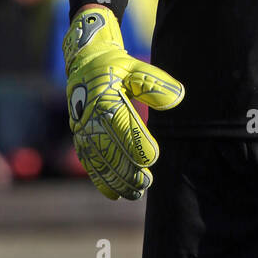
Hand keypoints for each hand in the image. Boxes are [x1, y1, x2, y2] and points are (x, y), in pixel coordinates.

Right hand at [62, 5, 183, 199]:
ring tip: (135, 192)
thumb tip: (178, 97)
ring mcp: (82, 128)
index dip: (136, 142)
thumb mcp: (135, 67)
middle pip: (109, 147)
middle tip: (147, 183)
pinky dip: (99, 179)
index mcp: (104, 96)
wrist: (84, 64)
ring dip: (116, 178)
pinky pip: (88, 160)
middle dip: (127, 168)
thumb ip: (154, 82)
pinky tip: (113, 194)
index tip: (152, 158)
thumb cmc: (116, 67)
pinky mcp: (79, 136)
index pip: (121, 123)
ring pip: (98, 159)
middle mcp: (90, 115)